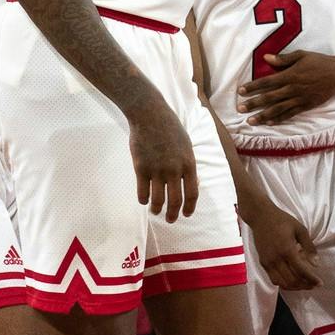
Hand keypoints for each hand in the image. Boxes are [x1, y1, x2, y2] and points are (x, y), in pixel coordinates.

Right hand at [129, 97, 197, 221]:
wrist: (150, 114)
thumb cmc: (170, 128)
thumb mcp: (187, 145)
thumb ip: (188, 165)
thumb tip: (192, 184)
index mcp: (189, 164)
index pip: (192, 193)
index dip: (189, 207)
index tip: (186, 214)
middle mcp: (174, 170)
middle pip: (175, 201)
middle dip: (173, 214)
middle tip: (170, 220)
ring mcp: (157, 170)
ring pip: (157, 200)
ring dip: (157, 210)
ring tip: (155, 211)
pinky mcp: (141, 168)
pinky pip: (142, 192)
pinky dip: (143, 200)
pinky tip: (143, 200)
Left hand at [237, 51, 334, 125]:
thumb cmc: (319, 62)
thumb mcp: (302, 55)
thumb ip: (283, 58)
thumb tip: (265, 58)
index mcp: (290, 75)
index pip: (267, 82)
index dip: (253, 87)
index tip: (241, 91)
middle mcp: (293, 88)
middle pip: (269, 98)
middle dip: (253, 103)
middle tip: (240, 109)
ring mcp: (300, 99)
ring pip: (278, 109)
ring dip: (263, 115)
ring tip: (250, 121)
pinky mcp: (306, 106)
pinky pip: (290, 114)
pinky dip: (279, 119)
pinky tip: (269, 123)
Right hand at [248, 198, 319, 291]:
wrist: (260, 217)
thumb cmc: (282, 221)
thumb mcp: (300, 229)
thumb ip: (309, 247)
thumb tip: (316, 264)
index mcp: (287, 250)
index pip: (301, 271)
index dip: (312, 279)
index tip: (320, 283)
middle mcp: (276, 259)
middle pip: (292, 280)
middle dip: (305, 285)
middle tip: (314, 285)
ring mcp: (268, 262)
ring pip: (282, 283)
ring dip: (295, 287)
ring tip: (304, 284)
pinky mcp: (263, 263)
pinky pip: (273, 279)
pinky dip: (284, 284)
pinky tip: (292, 281)